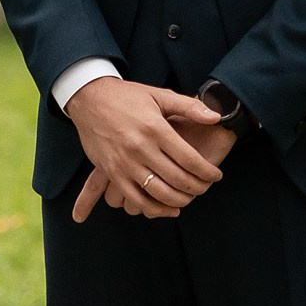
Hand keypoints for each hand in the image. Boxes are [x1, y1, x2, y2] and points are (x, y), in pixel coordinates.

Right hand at [63, 79, 225, 221]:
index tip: (216, 175)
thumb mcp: (159, 95)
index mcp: (155, 128)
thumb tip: (217, 116)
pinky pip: (136, 200)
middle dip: (198, 187)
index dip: (207, 172)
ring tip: (190, 196)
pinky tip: (169, 208)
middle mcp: (140, 147)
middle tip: (206, 187)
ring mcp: (124, 162)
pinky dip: (156, 209)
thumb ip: (189, 106)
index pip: (189, 159)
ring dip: (180, 200)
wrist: (88, 98)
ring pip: (160, 193)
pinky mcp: (112, 173)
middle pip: (178, 179)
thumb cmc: (127, 96)